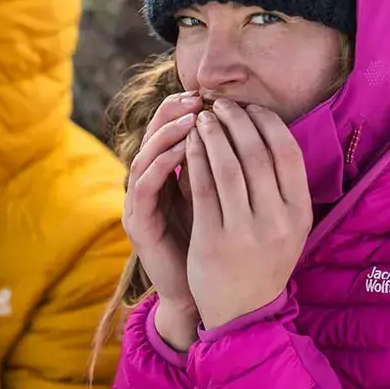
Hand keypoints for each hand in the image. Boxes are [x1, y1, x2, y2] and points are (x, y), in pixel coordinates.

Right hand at [124, 90, 201, 349]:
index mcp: (167, 175)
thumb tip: (251, 130)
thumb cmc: (215, 245)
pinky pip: (146, 186)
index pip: (171, 130)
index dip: (188, 108)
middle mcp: (148, 184)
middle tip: (199, 98)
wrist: (198, 294)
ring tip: (194, 119)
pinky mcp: (138, 223)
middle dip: (175, 113)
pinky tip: (183, 151)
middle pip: (152, 136)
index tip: (215, 94)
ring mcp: (138, 203)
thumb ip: (224, 169)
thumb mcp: (222, 200)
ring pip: (145, 156)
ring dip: (168, 134)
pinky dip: (163, 164)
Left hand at [186, 100, 312, 328]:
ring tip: (202, 118)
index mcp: (300, 213)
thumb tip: (267, 129)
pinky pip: (203, 188)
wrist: (242, 312)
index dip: (266, 122)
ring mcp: (245, 233)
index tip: (249, 107)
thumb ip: (283, 186)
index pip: (287, 152)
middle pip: (256, 154)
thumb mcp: (288, 226)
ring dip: (213, 135)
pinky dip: (195, 159)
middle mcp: (277, 221)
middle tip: (221, 105)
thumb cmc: (263, 259)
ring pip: (227, 167)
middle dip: (236, 121)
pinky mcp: (213, 240)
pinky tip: (188, 144)